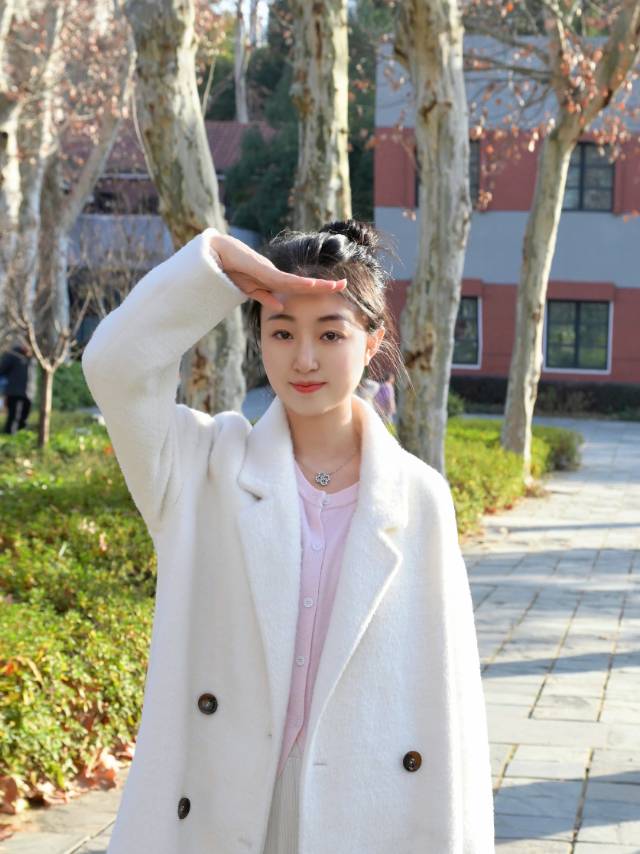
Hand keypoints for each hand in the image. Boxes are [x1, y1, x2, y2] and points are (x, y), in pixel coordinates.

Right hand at [208, 232, 345, 310]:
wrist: (214, 255)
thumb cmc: (231, 270)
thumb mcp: (249, 289)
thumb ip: (264, 297)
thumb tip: (280, 306)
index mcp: (273, 280)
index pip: (299, 288)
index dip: (317, 289)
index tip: (334, 289)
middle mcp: (274, 274)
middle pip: (303, 283)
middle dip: (324, 285)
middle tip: (345, 284)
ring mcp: (268, 271)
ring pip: (297, 282)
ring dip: (316, 285)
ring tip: (336, 286)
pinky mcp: (261, 270)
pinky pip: (282, 279)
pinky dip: (296, 283)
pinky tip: (311, 285)